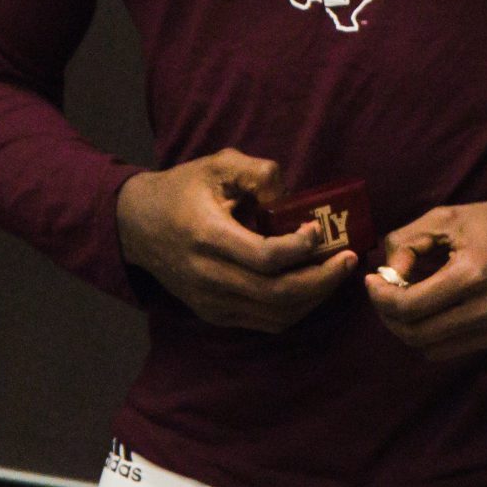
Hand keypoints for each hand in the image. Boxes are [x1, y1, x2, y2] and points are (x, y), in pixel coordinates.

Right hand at [115, 149, 356, 330]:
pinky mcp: (214, 313)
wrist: (136, 224)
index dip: (301, 249)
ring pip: (275, 314)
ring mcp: (210, 301)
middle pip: (278, 295)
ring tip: (336, 272)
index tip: (318, 231)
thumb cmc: (182, 189)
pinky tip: (311, 285)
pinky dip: (295, 308)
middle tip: (349, 259)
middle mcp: (208, 276)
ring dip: (314, 297)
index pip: (266, 258)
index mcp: (207, 236)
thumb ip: (258, 171)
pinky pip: (264, 321)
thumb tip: (292, 197)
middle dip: (322, 280)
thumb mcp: (217, 165)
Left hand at [363, 193, 486, 358]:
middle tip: (382, 293)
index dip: (380, 297)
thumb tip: (387, 274)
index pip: (409, 307)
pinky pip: (456, 349)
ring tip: (406, 300)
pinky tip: (434, 310)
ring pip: (434, 348)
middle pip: (417, 334)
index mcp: (473, 274)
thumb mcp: (448, 218)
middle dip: (389, 315)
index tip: (371, 281)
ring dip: (410, 328)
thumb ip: (408, 242)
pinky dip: (435, 335)